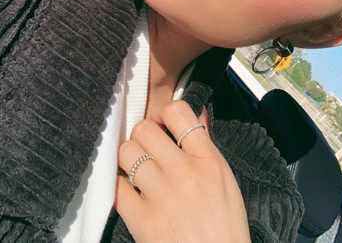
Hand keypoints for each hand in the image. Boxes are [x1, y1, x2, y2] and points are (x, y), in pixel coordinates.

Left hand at [115, 100, 250, 242]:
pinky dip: (119, 187)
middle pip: (145, 129)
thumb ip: (205, 145)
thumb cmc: (224, 228)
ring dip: (128, 159)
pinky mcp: (143, 220)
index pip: (178, 112)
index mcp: (209, 160)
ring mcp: (163, 195)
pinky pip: (116, 187)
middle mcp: (185, 172)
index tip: (161, 124)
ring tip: (136, 171)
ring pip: (127, 152)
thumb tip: (196, 114)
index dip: (163, 114)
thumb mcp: (225, 181)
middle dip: (142, 136)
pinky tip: (129, 192)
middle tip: (146, 149)